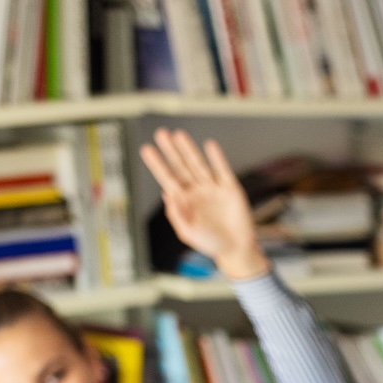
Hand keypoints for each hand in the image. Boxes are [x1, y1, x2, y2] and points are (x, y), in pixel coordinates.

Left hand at [140, 128, 268, 282]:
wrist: (236, 249)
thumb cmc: (210, 243)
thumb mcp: (188, 232)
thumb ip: (177, 215)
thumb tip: (167, 193)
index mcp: (183, 200)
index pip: (167, 178)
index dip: (157, 164)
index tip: (146, 149)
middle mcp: (196, 190)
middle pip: (181, 166)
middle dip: (171, 151)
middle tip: (161, 134)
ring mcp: (213, 188)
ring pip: (199, 164)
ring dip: (189, 150)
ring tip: (180, 135)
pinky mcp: (230, 188)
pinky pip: (222, 170)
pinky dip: (217, 158)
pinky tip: (210, 145)